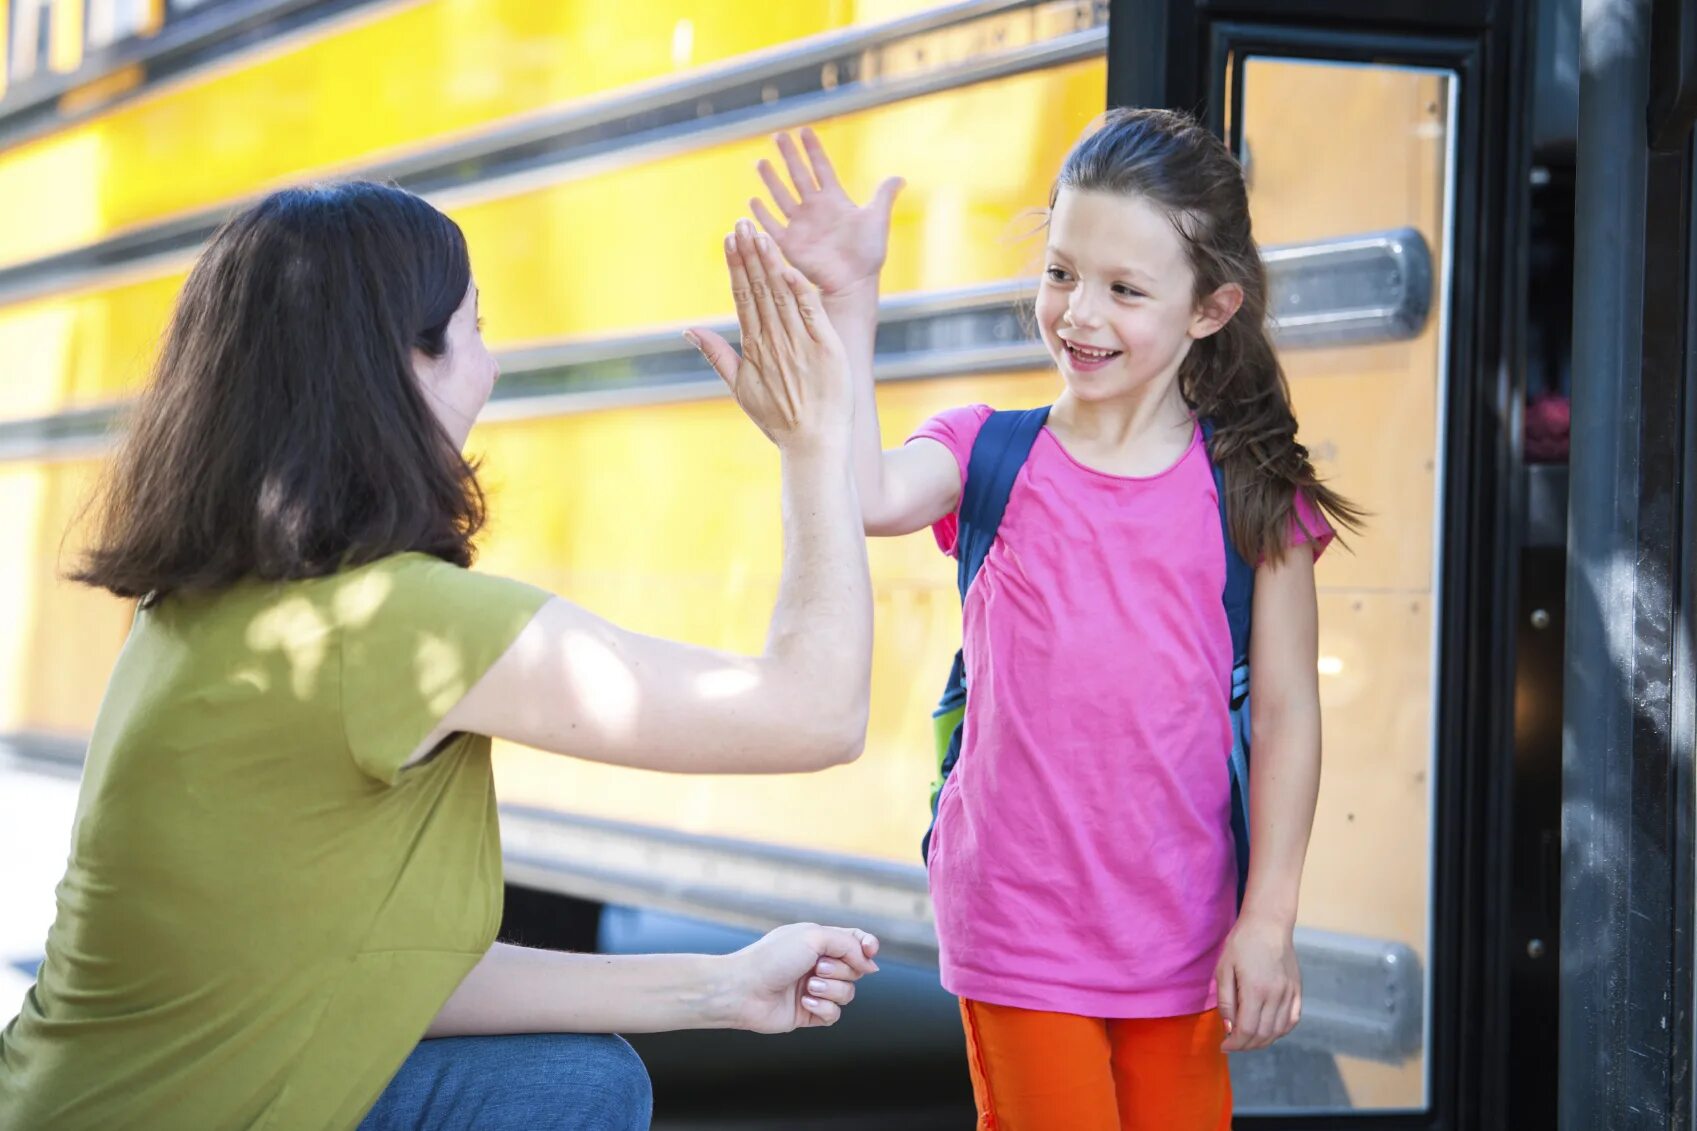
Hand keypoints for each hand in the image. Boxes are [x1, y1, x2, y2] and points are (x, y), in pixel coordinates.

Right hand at [689, 220, 851, 451]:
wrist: (814, 444)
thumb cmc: (780, 420)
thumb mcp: (740, 389)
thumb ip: (716, 355)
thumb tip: (689, 330)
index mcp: (753, 348)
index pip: (742, 297)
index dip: (736, 266)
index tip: (729, 239)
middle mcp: (774, 341)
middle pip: (759, 289)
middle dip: (749, 253)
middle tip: (741, 222)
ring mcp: (800, 343)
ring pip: (782, 294)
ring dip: (770, 262)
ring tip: (760, 233)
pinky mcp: (825, 347)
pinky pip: (810, 311)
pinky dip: (799, 288)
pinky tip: (788, 266)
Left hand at [725, 923, 880, 1033]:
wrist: (743, 989)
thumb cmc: (772, 958)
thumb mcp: (814, 936)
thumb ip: (848, 944)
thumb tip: (870, 962)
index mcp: (818, 941)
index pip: (854, 940)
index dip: (867, 946)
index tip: (869, 951)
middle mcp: (817, 964)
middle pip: (855, 969)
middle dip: (841, 969)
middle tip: (816, 967)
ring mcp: (814, 989)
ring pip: (847, 993)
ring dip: (831, 989)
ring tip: (808, 987)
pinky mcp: (808, 1014)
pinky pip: (834, 1014)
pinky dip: (822, 1008)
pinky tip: (804, 1003)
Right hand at [751, 128, 903, 297]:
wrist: (855, 283)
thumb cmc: (867, 253)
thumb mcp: (877, 219)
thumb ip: (883, 196)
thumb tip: (900, 177)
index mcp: (834, 199)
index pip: (821, 167)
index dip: (813, 149)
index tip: (804, 129)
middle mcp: (814, 208)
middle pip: (798, 175)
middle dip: (788, 155)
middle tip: (778, 135)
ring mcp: (801, 225)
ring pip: (782, 197)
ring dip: (771, 180)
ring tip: (760, 162)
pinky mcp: (790, 244)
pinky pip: (773, 226)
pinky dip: (762, 215)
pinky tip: (753, 200)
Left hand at [1214, 912, 1301, 1050]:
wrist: (1268, 924)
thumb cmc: (1241, 944)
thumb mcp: (1224, 969)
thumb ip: (1226, 1001)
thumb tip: (1229, 1028)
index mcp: (1255, 990)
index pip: (1247, 1030)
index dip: (1235, 1043)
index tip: (1224, 1046)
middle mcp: (1276, 995)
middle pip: (1263, 1034)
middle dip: (1246, 1045)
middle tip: (1233, 1044)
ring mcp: (1290, 993)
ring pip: (1279, 1031)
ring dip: (1262, 1041)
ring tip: (1247, 1039)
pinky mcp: (1297, 990)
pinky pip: (1292, 1020)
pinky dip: (1280, 1031)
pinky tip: (1268, 1030)